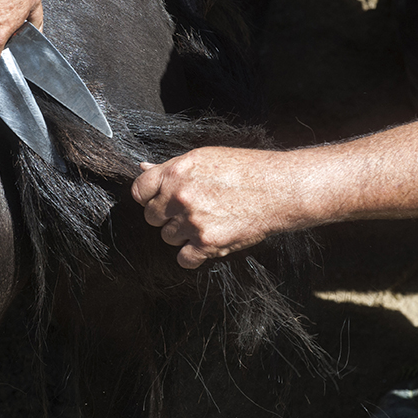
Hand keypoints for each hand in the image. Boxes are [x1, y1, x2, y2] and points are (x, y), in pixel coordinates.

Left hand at [131, 147, 284, 268]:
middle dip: (166, 215)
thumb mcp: (205, 158)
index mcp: (176, 172)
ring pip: (167, 237)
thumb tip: (144, 169)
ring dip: (182, 234)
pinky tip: (206, 242)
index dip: (148, 196)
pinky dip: (193, 255)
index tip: (157, 199)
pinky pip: (183, 259)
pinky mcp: (207, 244)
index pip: (139, 190)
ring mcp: (192, 222)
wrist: (279, 189)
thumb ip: (171, 168)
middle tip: (189, 210)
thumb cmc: (245, 169)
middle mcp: (179, 197)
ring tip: (205, 222)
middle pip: (151, 217)